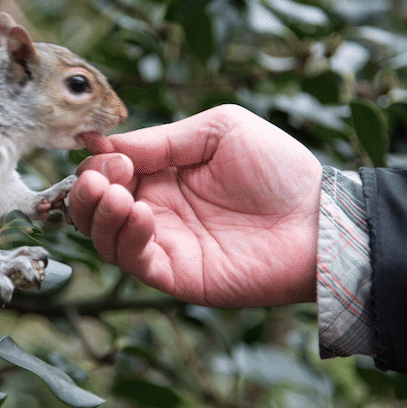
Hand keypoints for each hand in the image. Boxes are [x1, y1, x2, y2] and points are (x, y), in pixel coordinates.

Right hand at [71, 105, 321, 306]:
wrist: (319, 218)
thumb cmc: (279, 170)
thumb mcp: (219, 131)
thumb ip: (163, 139)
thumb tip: (107, 144)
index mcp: (164, 175)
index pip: (108, 173)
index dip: (98, 164)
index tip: (110, 154)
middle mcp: (158, 211)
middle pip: (94, 209)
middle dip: (87, 192)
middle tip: (103, 178)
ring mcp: (166, 245)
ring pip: (105, 239)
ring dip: (99, 215)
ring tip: (118, 196)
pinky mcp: (178, 276)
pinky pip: (135, 264)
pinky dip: (127, 239)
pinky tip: (144, 214)